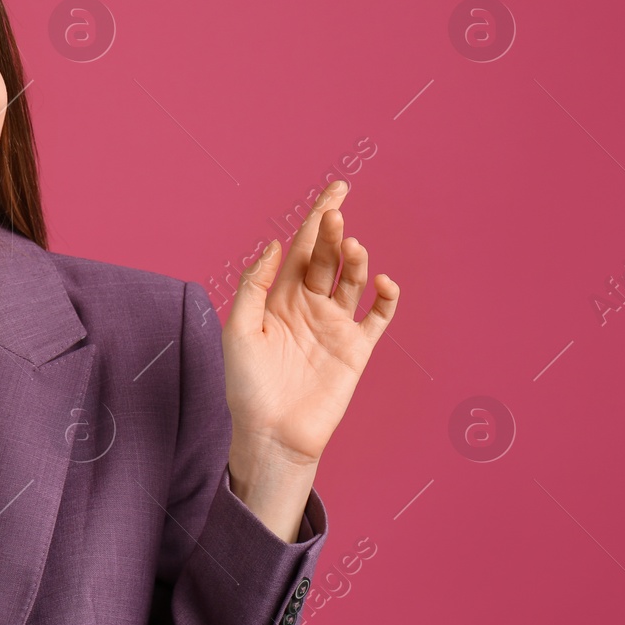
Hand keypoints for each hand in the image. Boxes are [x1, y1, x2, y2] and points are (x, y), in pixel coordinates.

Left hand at [222, 179, 399, 467]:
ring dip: (354, 260)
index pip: (303, 247)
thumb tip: (275, 244)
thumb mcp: (238, 329)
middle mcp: (310, 305)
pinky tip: (381, 281)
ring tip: (351, 247)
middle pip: (327, 257)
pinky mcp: (356, 350)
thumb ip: (255, 285)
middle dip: (333, 232)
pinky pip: (378, 316)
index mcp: (280, 296)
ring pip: (352, 280)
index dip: (318, 217)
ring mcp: (335, 326)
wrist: (271, 435)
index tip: (336, 189)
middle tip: (337, 215)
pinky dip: (386, 297)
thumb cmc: (247, 386)